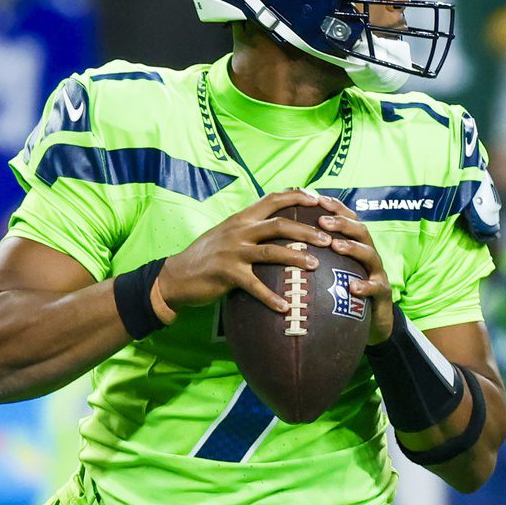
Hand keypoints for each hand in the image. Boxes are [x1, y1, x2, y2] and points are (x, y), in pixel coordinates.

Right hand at [154, 190, 325, 318]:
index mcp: (241, 218)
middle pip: (278, 225)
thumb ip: (251, 227)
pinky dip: (270, 297)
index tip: (319, 198)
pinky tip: (286, 308)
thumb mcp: (228, 233)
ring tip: (316, 265)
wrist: (176, 275)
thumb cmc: (207, 256)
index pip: (272, 199)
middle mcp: (238, 231)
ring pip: (270, 252)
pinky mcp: (226, 274)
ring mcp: (232, 252)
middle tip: (329, 238)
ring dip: (295, 258)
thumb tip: (280, 224)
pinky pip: (254, 286)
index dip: (296, 196)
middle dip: (307, 230)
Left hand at [289, 190, 393, 343]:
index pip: (348, 219)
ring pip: (370, 254)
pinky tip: (353, 288)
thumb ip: (316, 256)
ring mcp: (377, 272)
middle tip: (322, 220)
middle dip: (342, 223)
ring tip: (336, 246)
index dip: (335, 207)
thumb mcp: (332, 271)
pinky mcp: (383, 292)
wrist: (374, 321)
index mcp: (355, 245)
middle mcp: (368, 254)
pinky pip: (376, 287)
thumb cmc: (345, 293)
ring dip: (353, 247)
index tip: (317, 199)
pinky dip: (365, 286)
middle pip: (360, 230)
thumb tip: (282, 243)